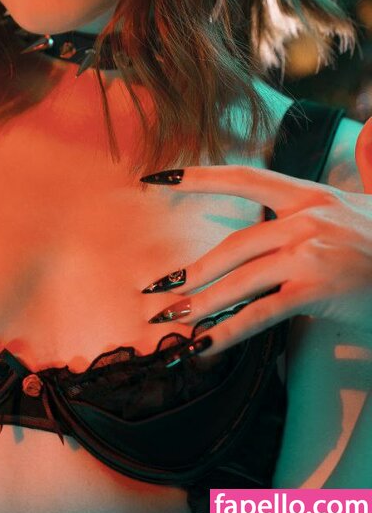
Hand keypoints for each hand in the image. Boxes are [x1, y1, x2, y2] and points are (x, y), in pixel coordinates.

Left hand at [138, 120, 371, 355]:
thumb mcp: (354, 203)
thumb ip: (328, 193)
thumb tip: (329, 169)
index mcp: (308, 195)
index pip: (244, 177)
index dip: (200, 177)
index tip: (160, 178)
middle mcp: (305, 220)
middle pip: (233, 244)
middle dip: (192, 270)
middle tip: (160, 288)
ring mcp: (309, 255)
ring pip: (240, 280)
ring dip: (201, 303)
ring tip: (173, 319)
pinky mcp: (316, 290)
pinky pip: (261, 313)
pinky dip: (229, 330)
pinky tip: (206, 343)